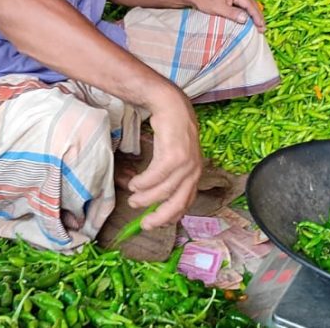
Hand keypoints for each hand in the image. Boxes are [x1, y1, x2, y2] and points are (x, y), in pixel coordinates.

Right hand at [126, 89, 202, 229]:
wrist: (172, 106)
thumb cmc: (173, 132)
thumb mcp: (177, 156)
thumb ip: (173, 175)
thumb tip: (157, 197)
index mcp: (196, 174)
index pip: (186, 202)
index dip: (171, 216)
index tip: (156, 222)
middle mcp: (194, 171)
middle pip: (177, 203)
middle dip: (159, 217)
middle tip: (144, 224)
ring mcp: (185, 164)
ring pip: (163, 191)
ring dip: (145, 198)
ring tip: (133, 198)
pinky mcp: (174, 156)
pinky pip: (155, 176)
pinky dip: (143, 183)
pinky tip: (134, 183)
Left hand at [184, 0, 265, 29]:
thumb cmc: (205, 0)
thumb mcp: (219, 8)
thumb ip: (233, 13)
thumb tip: (246, 19)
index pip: (251, 6)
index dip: (257, 17)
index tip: (262, 27)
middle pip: (252, 5)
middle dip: (258, 17)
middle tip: (263, 29)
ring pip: (249, 5)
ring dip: (254, 15)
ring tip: (258, 26)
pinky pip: (243, 5)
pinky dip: (248, 13)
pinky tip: (248, 19)